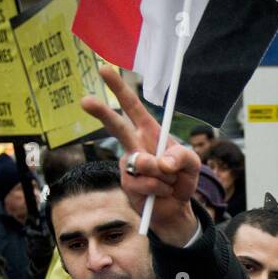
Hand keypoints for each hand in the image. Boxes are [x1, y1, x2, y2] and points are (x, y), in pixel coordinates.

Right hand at [80, 66, 200, 243]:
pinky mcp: (127, 184)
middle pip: (116, 126)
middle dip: (102, 112)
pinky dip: (161, 189)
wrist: (175, 209)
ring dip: (165, 175)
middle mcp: (134, 145)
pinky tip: (161, 193)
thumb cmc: (181, 179)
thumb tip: (161, 163)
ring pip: (144, 162)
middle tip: (85, 101)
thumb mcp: (192, 163)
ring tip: (169, 182)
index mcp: (148, 132)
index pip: (132, 106)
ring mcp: (128, 165)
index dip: (119, 88)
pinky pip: (147, 183)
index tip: (103, 69)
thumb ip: (182, 157)